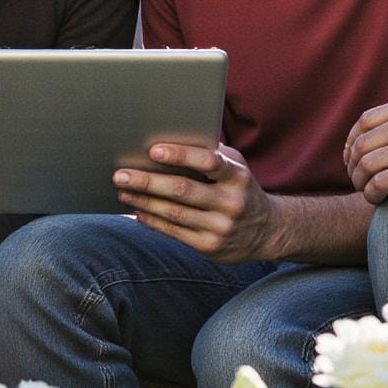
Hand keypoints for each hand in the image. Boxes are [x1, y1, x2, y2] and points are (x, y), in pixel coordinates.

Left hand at [115, 142, 274, 261]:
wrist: (267, 231)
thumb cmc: (241, 188)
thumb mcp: (237, 167)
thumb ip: (212, 154)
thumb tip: (171, 140)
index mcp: (238, 176)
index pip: (209, 162)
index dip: (180, 155)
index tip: (153, 150)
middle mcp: (231, 203)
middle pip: (183, 190)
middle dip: (147, 181)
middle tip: (120, 174)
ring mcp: (220, 228)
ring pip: (174, 213)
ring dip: (144, 201)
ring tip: (123, 190)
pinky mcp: (209, 247)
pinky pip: (174, 232)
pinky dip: (152, 221)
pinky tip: (137, 210)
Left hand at [343, 94, 387, 205]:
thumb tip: (379, 130)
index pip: (364, 121)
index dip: (352, 141)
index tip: (352, 157)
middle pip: (361, 144)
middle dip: (352, 165)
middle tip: (356, 179)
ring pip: (365, 165)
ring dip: (360, 182)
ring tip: (366, 191)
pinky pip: (377, 184)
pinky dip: (371, 194)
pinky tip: (377, 200)